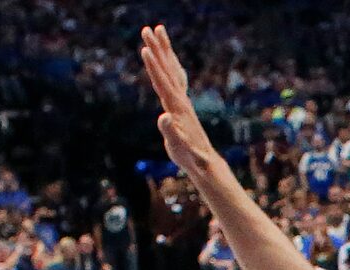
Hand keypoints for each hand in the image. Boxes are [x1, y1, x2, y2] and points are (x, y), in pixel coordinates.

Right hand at [140, 25, 216, 178]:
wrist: (204, 160)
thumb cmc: (189, 156)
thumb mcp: (177, 146)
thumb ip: (171, 131)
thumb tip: (163, 117)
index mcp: (176, 106)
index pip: (162, 81)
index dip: (153, 65)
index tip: (145, 48)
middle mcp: (180, 98)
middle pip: (167, 68)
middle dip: (157, 48)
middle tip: (147, 28)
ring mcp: (182, 99)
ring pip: (172, 68)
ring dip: (164, 49)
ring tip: (158, 30)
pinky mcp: (183, 103)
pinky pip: (176, 77)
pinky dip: (171, 64)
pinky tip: (170, 57)